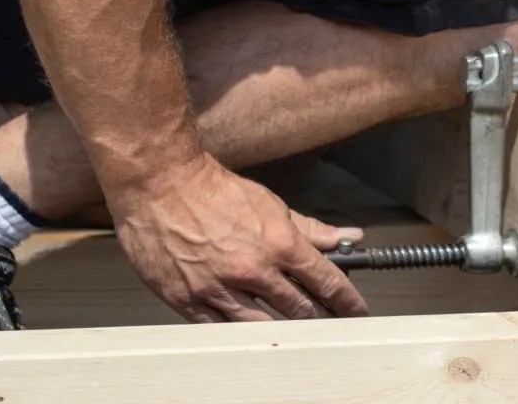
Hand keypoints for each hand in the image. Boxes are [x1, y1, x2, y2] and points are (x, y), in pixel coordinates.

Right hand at [109, 154, 369, 321]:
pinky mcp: (189, 300)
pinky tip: (248, 330)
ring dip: (283, 330)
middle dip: (319, 318)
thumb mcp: (270, 204)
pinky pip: (221, 329)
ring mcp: (220, 289)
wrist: (161, 185)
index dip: (347, 301)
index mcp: (279, 244)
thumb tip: (346, 237)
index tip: (356, 310)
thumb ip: (309, 228)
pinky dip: (238, 331)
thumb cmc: (213, 190)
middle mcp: (253, 270)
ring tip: (293, 331)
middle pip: (299, 310)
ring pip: (263, 327)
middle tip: (328, 322)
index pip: (326, 281)